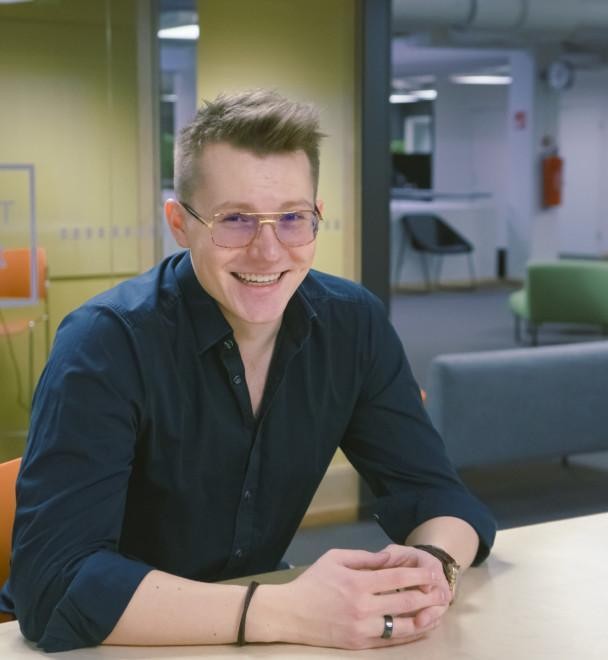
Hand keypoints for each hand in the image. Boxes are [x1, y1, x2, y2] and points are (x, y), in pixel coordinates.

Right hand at [252, 547, 447, 648]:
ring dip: (424, 618)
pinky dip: (409, 634)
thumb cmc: (313, 582)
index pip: (398, 579)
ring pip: (403, 626)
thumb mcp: (335, 558)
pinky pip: (391, 641)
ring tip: (438, 611)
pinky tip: (420, 627)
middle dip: (427, 596)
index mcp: (359, 583)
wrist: (290, 613)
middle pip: (405, 603)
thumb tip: (389, 557)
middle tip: (442, 591)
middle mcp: (364, 607)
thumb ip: (364, 558)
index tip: (433, 572)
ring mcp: (363, 629)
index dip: (419, 575)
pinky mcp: (360, 645)